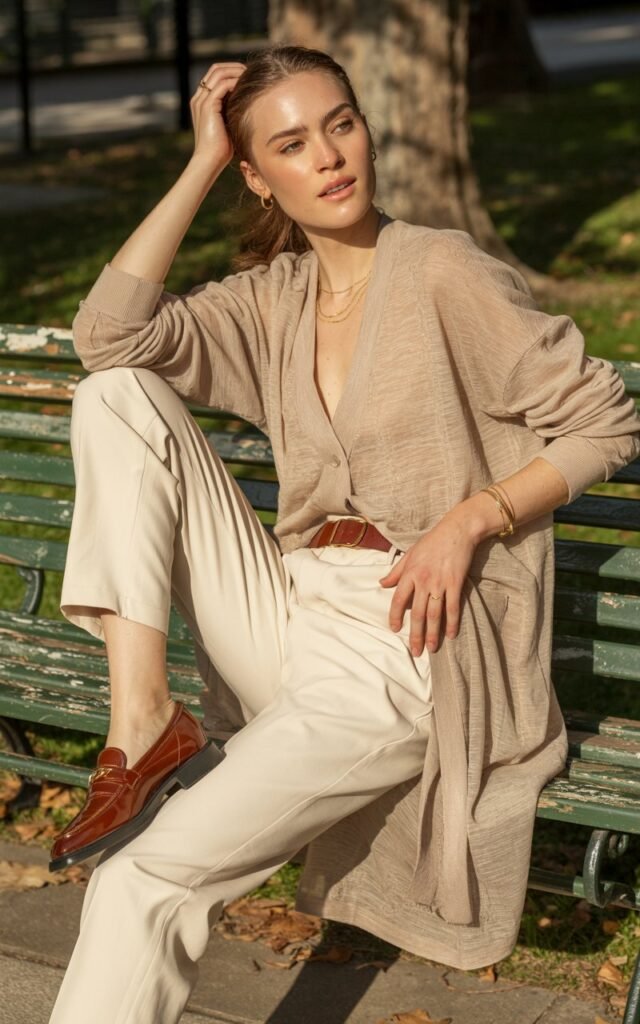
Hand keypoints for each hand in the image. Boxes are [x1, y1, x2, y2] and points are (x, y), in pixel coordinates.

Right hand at [190, 62, 246, 169]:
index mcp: (201, 102)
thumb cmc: (221, 149)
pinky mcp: (207, 106)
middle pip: (216, 69)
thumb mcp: (228, 125)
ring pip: (218, 73)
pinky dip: (235, 82)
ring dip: (236, 72)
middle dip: (234, 67)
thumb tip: (248, 103)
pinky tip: (246, 88)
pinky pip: (222, 85)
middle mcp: (199, 98)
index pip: (215, 75)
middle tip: (251, 73)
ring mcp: (201, 101)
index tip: (248, 76)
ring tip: (250, 77)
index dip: (231, 71)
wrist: (210, 161)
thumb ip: (231, 111)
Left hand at [378, 511, 477, 655]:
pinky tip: (451, 634)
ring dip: (433, 634)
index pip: (398, 599)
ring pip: (434, 615)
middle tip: (415, 651)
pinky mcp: (455, 584)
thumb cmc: (432, 541)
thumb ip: (396, 571)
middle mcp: (423, 581)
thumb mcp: (410, 554)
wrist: (457, 530)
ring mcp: (440, 583)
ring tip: (432, 648)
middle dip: (415, 634)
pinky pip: (453, 608)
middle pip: (417, 613)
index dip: (395, 616)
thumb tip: (382, 584)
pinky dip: (452, 623)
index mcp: (409, 573)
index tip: (395, 629)